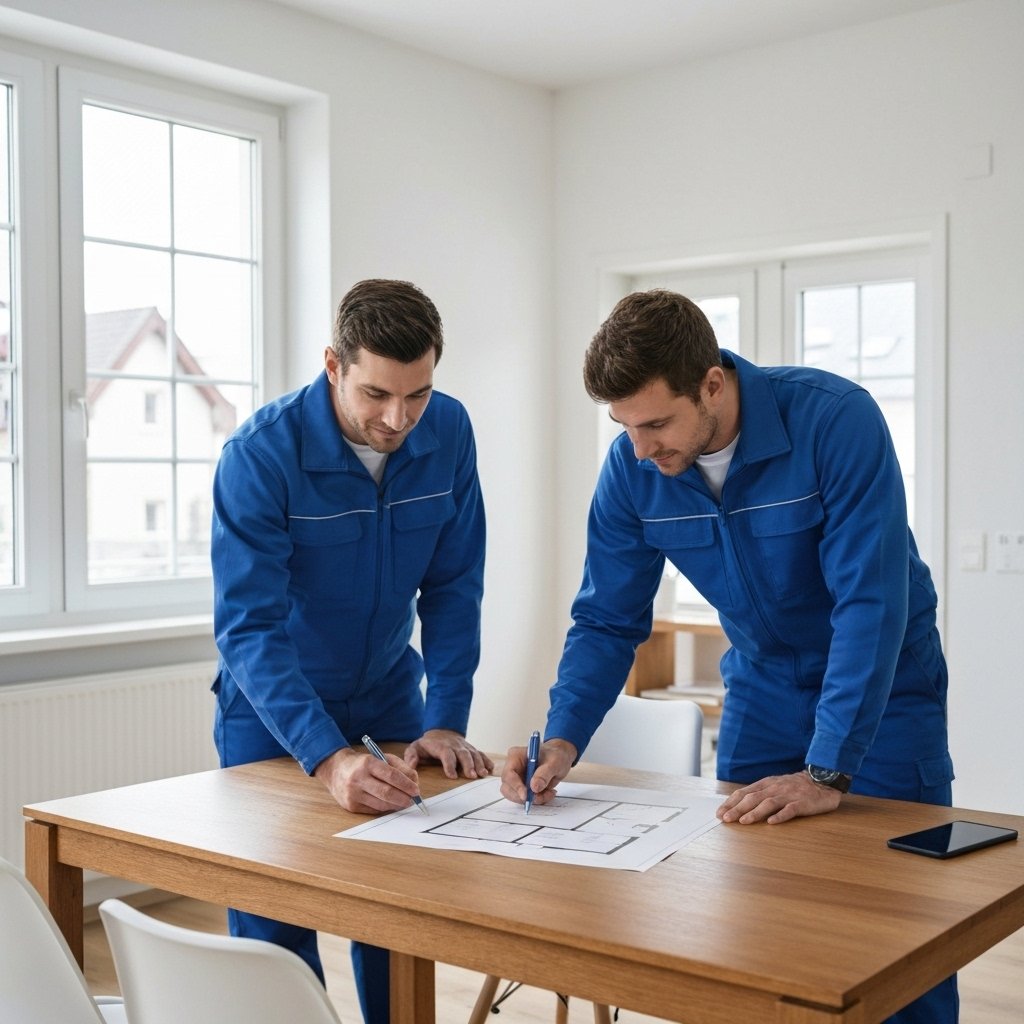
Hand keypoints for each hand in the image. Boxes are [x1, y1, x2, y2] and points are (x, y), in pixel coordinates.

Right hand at [314, 746, 422, 813]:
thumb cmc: (363, 763)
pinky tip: (391, 804)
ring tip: (405, 802)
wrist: (335, 769)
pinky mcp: (351, 806)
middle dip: (404, 798)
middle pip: (386, 792)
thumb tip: (414, 781)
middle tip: (413, 799)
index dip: (406, 784)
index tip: (416, 790)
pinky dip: (386, 808)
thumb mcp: (381, 757)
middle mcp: (358, 778)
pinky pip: (374, 810)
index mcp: (367, 763)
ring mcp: (353, 794)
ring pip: (381, 804)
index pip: (391, 775)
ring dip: (396, 805)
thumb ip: (400, 767)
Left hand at [403, 729, 493, 779]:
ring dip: (479, 763)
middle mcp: (455, 745)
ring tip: (483, 774)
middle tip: (472, 776)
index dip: (450, 765)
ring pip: (474, 753)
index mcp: (441, 746)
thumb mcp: (415, 747)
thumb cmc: (427, 744)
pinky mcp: (471, 749)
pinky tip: (490, 769)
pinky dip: (486, 760)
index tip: (452, 776)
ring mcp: (464, 746)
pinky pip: (480, 753)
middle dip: (469, 765)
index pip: (446, 754)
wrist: (440, 731)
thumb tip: (411, 765)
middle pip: (463, 754)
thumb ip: (411, 755)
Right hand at [500, 738, 575, 806]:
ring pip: (516, 796)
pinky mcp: (522, 787)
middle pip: (508, 788)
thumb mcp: (554, 762)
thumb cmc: (555, 755)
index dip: (515, 786)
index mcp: (516, 756)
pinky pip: (525, 799)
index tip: (526, 796)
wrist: (559, 758)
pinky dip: (538, 799)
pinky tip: (548, 792)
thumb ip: (544, 773)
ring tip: (549, 793)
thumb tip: (534, 787)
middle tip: (540, 797)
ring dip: (533, 799)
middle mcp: (513, 768)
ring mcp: (517, 778)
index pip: (508, 774)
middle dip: (524, 797)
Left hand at [716, 770, 842, 824]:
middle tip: (726, 819)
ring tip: (744, 821)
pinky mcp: (802, 803)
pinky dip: (780, 816)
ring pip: (768, 803)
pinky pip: (790, 809)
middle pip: (753, 798)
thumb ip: (759, 793)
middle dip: (737, 809)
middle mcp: (774, 788)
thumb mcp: (774, 786)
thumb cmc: (795, 786)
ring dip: (755, 812)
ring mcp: (788, 795)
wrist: (822, 780)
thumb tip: (738, 805)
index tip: (719, 813)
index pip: (744, 792)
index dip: (731, 802)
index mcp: (766, 784)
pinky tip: (772, 822)